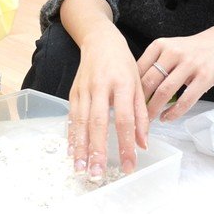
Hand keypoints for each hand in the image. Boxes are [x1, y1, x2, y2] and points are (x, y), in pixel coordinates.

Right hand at [67, 27, 148, 179]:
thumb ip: (141, 114)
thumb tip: (142, 144)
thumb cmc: (123, 63)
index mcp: (122, 84)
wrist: (100, 40)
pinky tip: (71, 152)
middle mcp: (101, 86)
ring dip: (80, 147)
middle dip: (97, 149)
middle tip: (98, 173)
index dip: (126, 143)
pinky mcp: (73, 92)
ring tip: (81, 168)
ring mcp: (84, 89)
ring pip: (81, 121)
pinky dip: (71, 135)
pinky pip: (72, 117)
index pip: (124, 119)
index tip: (129, 165)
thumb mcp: (138, 84)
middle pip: (98, 122)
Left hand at [137, 30, 213, 123]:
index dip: (130, 87)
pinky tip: (167, 117)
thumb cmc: (188, 50)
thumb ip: (153, 63)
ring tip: (149, 119)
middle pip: (149, 81)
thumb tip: (132, 87)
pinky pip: (185, 100)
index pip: (139, 69)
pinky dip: (174, 112)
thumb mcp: (168, 49)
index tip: (125, 101)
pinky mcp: (204, 77)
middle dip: (139, 102)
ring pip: (165, 91)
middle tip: (134, 115)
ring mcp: (189, 64)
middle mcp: (173, 52)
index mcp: (159, 45)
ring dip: (154, 109)